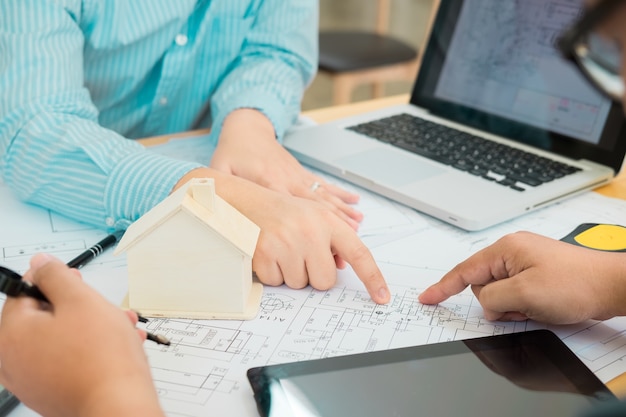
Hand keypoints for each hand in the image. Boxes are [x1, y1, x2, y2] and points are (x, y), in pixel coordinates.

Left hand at [0, 254, 163, 416]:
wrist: (118, 405)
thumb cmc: (101, 358)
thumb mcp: (80, 299)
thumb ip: (56, 275)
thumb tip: (40, 263)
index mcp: (10, 334)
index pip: (25, 290)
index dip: (55, 280)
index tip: (76, 281)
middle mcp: (12, 360)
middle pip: (45, 316)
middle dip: (79, 306)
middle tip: (104, 307)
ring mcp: (32, 380)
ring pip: (60, 339)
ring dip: (91, 327)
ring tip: (120, 327)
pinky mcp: (51, 393)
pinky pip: (67, 361)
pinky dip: (89, 350)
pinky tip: (116, 348)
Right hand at [175, 168, 390, 303]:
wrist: (243, 199)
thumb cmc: (281, 211)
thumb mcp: (313, 216)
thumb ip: (332, 240)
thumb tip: (343, 267)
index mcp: (328, 221)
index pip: (359, 254)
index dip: (373, 278)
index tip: (382, 297)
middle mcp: (310, 232)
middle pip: (325, 282)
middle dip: (313, 274)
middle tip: (299, 253)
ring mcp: (287, 244)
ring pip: (299, 284)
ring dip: (290, 272)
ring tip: (281, 248)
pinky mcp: (265, 255)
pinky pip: (277, 283)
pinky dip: (272, 273)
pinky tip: (268, 252)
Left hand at [210, 109, 363, 229]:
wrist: (248, 128)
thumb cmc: (233, 152)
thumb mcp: (221, 171)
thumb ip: (220, 190)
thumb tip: (214, 210)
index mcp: (268, 180)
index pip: (289, 208)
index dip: (306, 226)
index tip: (319, 242)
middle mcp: (288, 179)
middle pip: (314, 205)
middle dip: (332, 225)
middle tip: (348, 242)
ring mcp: (298, 176)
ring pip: (324, 197)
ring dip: (342, 213)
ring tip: (358, 228)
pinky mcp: (303, 174)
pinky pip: (325, 187)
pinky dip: (341, 197)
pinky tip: (356, 205)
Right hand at [418, 231, 625, 323]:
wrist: (611, 286)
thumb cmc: (576, 284)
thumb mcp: (524, 294)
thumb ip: (492, 298)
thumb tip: (485, 304)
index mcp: (505, 249)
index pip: (464, 270)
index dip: (443, 287)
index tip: (427, 298)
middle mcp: (513, 252)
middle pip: (482, 285)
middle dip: (495, 303)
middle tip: (521, 307)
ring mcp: (526, 263)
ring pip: (499, 293)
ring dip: (512, 306)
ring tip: (537, 306)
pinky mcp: (537, 274)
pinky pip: (515, 294)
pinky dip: (522, 305)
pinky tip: (541, 306)